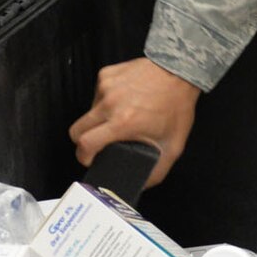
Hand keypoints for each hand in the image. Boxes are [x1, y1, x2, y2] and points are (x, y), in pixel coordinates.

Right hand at [68, 58, 200, 187]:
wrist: (179, 71)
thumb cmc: (177, 106)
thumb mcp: (173, 146)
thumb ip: (157, 171)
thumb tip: (142, 185)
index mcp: (122, 123)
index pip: (85, 144)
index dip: (83, 156)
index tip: (90, 159)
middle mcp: (109, 104)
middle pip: (77, 130)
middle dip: (83, 141)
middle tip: (97, 144)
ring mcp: (105, 87)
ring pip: (88, 111)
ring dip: (98, 119)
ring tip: (118, 117)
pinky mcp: (106, 74)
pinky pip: (96, 94)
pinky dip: (105, 101)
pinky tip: (123, 100)